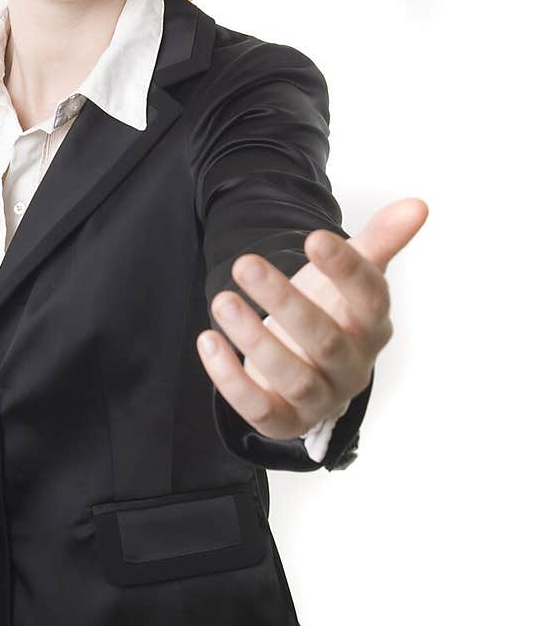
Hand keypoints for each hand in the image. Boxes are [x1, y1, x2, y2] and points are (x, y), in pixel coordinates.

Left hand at [196, 197, 428, 440]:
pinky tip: (209, 341)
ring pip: (292, 376)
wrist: (309, 368)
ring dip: (254, 339)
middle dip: (284, 301)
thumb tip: (417, 205)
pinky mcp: (285, 421)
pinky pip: (260, 409)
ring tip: (222, 301)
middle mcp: (352, 367)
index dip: (345, 269)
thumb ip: (380, 240)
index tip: (313, 238)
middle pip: (324, 339)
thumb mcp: (352, 276)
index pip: (370, 298)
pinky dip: (231, 379)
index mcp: (372, 327)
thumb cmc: (331, 313)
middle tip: (245, 264)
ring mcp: (320, 398)